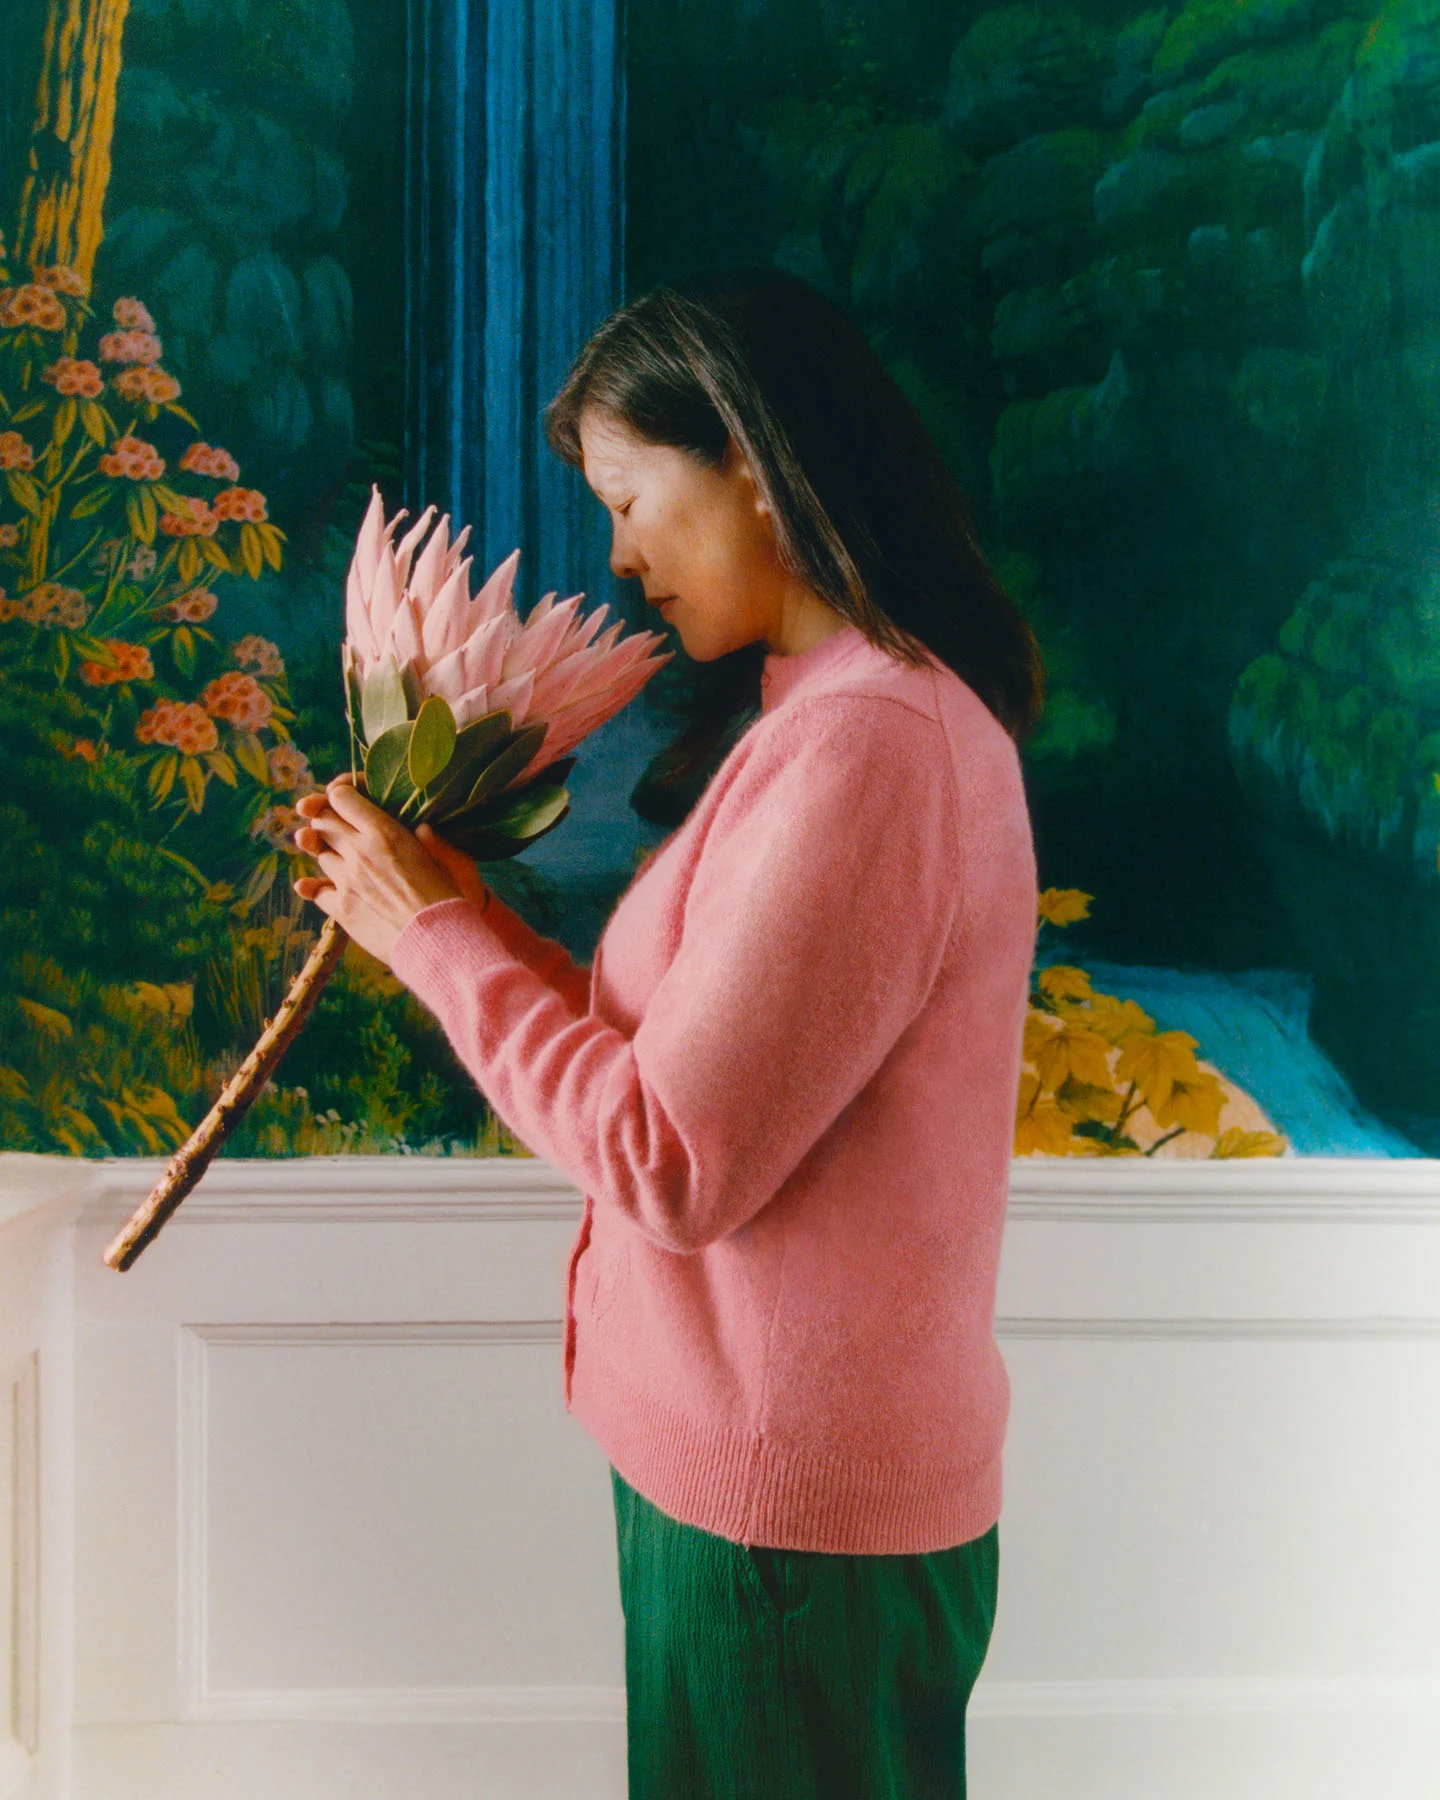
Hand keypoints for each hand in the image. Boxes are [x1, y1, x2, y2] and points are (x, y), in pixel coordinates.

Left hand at [292, 773, 491, 965]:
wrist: (439, 941)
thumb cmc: (449, 898)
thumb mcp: (448, 858)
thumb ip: (430, 839)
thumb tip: (422, 827)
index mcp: (384, 832)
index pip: (340, 796)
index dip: (340, 795)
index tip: (345, 802)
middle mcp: (359, 851)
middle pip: (322, 821)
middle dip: (325, 820)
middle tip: (336, 828)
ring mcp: (346, 880)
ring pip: (318, 854)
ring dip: (325, 853)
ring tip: (341, 860)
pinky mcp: (341, 909)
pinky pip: (314, 890)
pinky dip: (313, 887)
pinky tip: (315, 887)